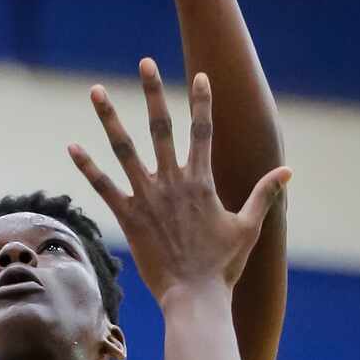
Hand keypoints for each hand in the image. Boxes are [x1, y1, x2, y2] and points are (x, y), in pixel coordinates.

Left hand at [69, 60, 288, 302]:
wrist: (195, 296)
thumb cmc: (223, 265)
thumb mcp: (249, 227)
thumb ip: (264, 194)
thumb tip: (288, 172)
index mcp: (202, 181)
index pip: (203, 131)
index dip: (202, 102)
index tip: (200, 76)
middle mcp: (173, 182)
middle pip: (161, 127)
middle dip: (153, 92)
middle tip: (145, 63)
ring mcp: (147, 197)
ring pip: (125, 148)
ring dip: (109, 118)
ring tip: (95, 91)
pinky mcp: (128, 217)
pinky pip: (103, 186)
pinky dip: (87, 166)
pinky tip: (72, 146)